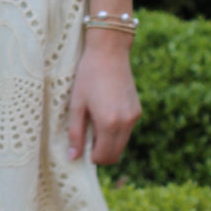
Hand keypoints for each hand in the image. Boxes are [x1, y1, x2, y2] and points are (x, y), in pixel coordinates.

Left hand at [66, 33, 140, 164]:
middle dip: (101, 153)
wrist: (109, 53)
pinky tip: (105, 115)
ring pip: (122, 144)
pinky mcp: (137, 110)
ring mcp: (134, 117)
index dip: (90, 156)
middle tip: (87, 139)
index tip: (81, 145)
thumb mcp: (76, 104)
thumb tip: (73, 157)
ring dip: (109, 143)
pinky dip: (116, 132)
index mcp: (108, 123)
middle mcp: (125, 123)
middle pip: (115, 155)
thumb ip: (75, 133)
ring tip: (95, 124)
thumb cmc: (88, 76)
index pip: (103, 156)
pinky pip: (127, 131)